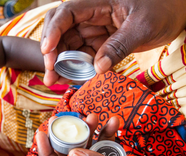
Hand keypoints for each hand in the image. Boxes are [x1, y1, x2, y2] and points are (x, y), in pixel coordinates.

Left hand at [36, 127, 185, 155]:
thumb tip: (73, 154)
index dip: (47, 155)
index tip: (42, 134)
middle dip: (68, 139)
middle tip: (66, 120)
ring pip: (89, 150)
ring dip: (90, 133)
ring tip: (93, 117)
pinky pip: (107, 146)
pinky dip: (109, 134)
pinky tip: (113, 122)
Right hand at [41, 0, 185, 85]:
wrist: (176, 12)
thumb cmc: (163, 9)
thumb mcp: (142, 27)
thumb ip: (119, 46)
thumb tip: (98, 68)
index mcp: (98, 1)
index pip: (67, 14)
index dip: (53, 32)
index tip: (48, 52)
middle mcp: (91, 14)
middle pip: (61, 31)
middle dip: (52, 53)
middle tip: (50, 75)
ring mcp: (93, 29)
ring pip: (68, 45)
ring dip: (60, 64)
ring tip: (55, 82)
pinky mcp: (99, 42)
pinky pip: (82, 55)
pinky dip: (75, 68)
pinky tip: (70, 79)